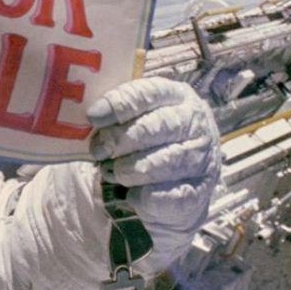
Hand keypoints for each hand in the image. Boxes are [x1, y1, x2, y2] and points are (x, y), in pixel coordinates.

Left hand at [87, 78, 220, 268]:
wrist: (169, 185)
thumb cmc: (142, 144)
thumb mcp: (130, 121)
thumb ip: (113, 116)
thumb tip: (87, 118)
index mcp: (175, 96)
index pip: (149, 92)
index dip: (119, 104)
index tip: (94, 117)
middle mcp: (195, 123)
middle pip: (159, 125)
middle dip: (122, 139)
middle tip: (98, 151)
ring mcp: (202, 157)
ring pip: (166, 161)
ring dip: (131, 169)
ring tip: (113, 173)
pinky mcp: (200, 192)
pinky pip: (173, 196)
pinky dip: (147, 197)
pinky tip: (131, 196)